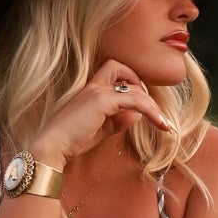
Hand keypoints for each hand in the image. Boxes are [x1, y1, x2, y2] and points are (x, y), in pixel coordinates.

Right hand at [33, 60, 172, 165]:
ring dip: (152, 105)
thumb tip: (136, 115)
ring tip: (164, 124)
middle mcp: (93, 85)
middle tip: (155, 113)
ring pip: (134, 88)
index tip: (141, 103)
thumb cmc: (72, 140)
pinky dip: (150, 110)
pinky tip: (158, 122)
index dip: (130, 81)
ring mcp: (97, 91)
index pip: (113, 71)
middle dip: (142, 89)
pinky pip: (135, 99)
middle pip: (123, 70)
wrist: (53, 146)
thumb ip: (118, 121)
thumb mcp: (100, 129)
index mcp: (89, 89)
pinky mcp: (102, 101)